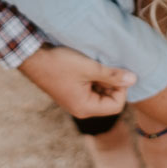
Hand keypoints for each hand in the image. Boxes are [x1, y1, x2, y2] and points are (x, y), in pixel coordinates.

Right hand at [18, 46, 133, 117]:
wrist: (32, 58)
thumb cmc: (59, 64)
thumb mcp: (89, 67)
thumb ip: (112, 75)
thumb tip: (134, 79)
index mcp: (85, 108)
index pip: (116, 105)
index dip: (121, 88)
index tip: (116, 71)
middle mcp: (81, 109)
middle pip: (109, 101)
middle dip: (112, 83)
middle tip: (106, 65)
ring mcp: (75, 101)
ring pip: (100, 93)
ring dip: (102, 79)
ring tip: (96, 64)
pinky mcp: (71, 93)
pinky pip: (90, 89)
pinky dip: (93, 78)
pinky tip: (88, 65)